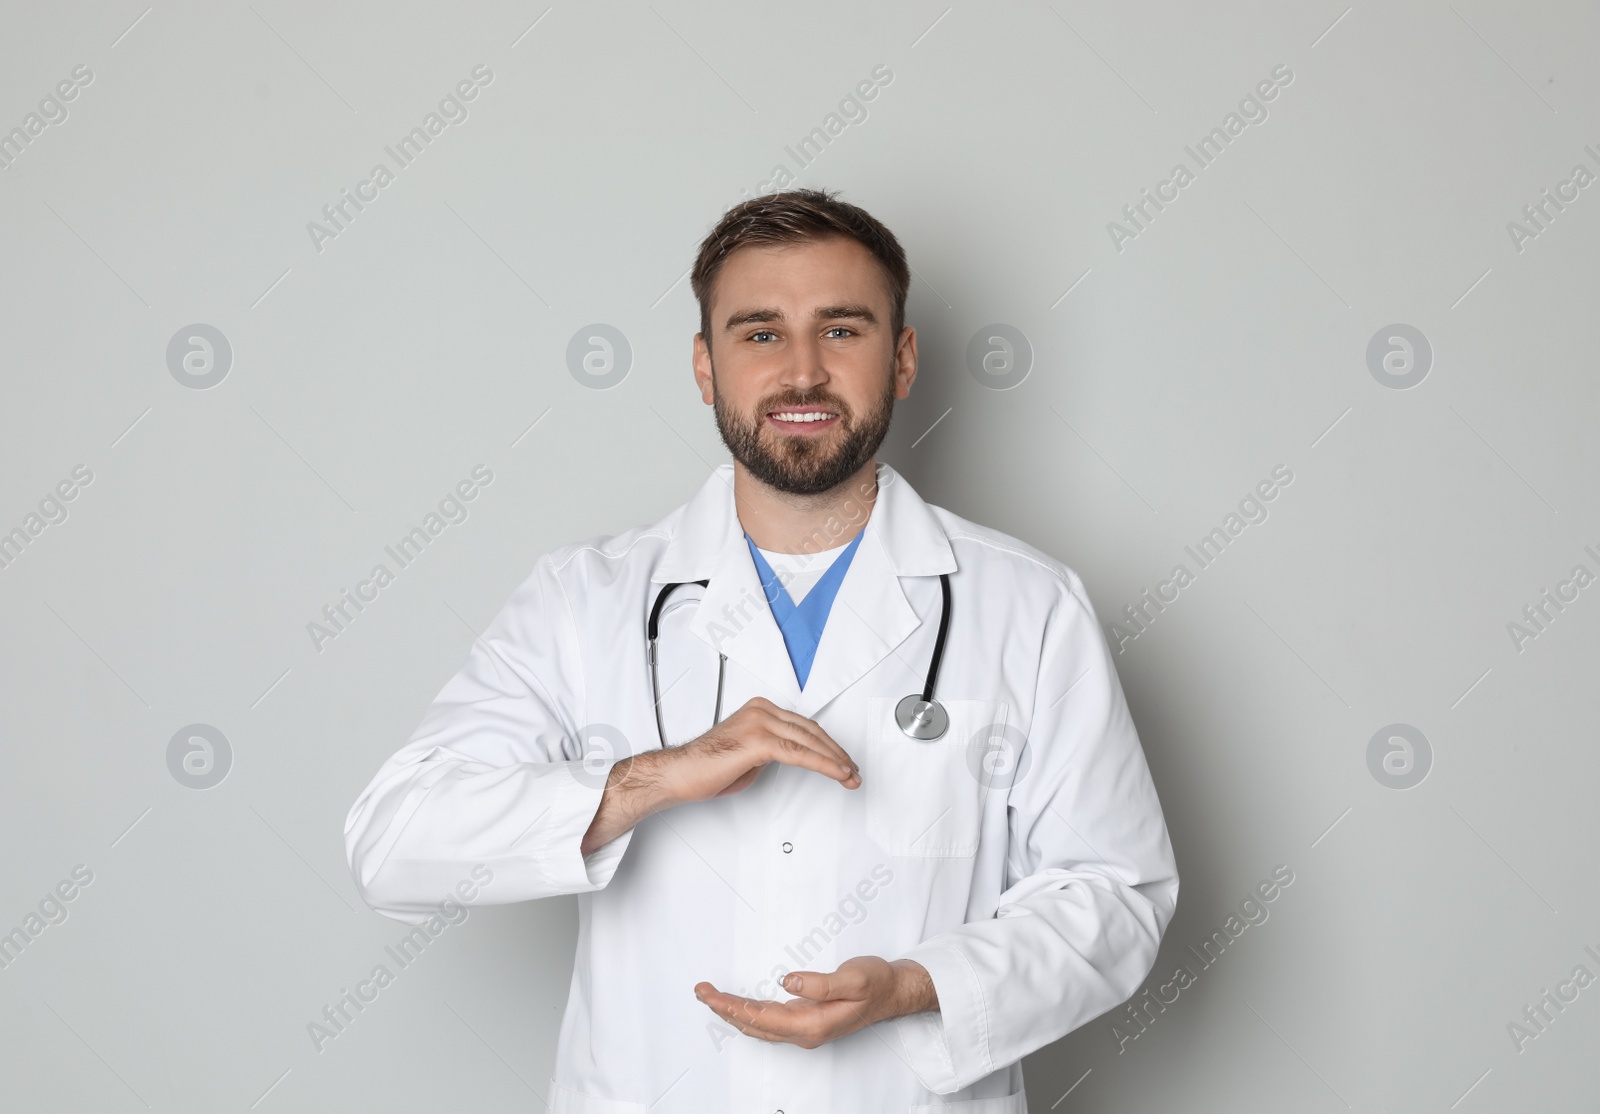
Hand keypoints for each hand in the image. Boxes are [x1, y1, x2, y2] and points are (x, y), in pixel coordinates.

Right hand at [658, 696, 860, 803]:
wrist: (679, 774)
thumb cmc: (705, 768)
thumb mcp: (747, 754)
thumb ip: (770, 750)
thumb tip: (788, 756)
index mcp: (759, 709)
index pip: (803, 725)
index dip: (826, 744)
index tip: (841, 760)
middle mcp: (762, 711)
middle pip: (811, 731)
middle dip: (836, 752)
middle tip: (852, 770)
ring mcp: (760, 724)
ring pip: (810, 741)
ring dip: (835, 760)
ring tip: (849, 776)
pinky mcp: (759, 742)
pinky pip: (800, 754)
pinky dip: (823, 765)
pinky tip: (836, 774)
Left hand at [694, 956, 937, 1048]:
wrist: (894, 993)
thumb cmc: (877, 983)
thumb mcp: (854, 978)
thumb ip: (821, 983)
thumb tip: (787, 981)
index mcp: (813, 1024)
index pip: (761, 1018)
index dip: (732, 1006)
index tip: (710, 994)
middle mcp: (805, 1032)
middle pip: (754, 1024)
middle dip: (724, 1009)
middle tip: (700, 991)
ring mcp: (805, 1028)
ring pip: (759, 1024)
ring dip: (733, 1011)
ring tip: (710, 996)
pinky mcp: (806, 1021)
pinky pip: (768, 1021)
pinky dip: (748, 1012)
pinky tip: (738, 1004)